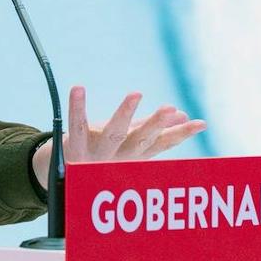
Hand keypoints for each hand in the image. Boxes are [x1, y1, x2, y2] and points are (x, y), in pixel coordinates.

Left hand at [32, 87, 206, 188]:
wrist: (60, 172)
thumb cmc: (102, 153)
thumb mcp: (129, 143)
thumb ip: (153, 129)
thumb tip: (182, 114)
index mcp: (134, 157)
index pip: (161, 145)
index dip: (181, 134)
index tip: (201, 123)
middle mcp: (117, 159)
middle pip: (139, 141)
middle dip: (155, 125)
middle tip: (169, 109)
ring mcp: (96, 154)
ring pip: (113, 134)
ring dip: (125, 114)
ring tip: (136, 93)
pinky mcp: (75, 145)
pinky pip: (76, 124)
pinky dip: (77, 106)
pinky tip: (79, 88)